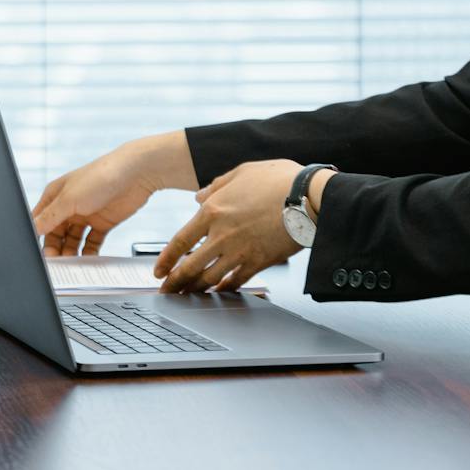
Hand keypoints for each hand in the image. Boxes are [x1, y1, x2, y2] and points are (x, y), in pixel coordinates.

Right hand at [32, 131, 194, 256]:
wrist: (136, 174)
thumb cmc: (100, 176)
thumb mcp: (69, 199)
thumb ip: (50, 217)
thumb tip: (32, 230)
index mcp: (55, 196)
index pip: (40, 222)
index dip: (38, 238)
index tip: (41, 257)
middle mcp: (68, 206)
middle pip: (56, 234)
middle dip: (55, 249)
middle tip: (59, 266)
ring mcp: (86, 215)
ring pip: (73, 240)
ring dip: (71, 253)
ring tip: (73, 265)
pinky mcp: (102, 223)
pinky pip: (91, 242)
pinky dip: (89, 252)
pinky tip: (88, 261)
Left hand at [154, 159, 304, 292]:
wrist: (310, 197)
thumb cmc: (278, 180)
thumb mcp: (241, 172)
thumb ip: (215, 186)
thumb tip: (198, 196)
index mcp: (212, 210)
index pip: (180, 241)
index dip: (166, 260)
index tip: (159, 271)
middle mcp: (222, 235)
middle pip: (190, 266)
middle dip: (175, 283)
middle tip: (166, 292)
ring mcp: (240, 251)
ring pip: (211, 278)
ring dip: (196, 290)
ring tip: (187, 297)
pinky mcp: (260, 262)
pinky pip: (236, 281)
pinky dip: (225, 289)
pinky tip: (220, 292)